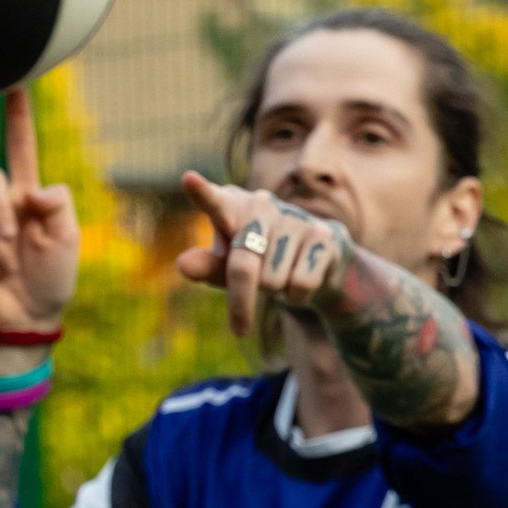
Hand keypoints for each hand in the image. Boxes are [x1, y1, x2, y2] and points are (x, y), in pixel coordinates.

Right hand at [0, 87, 78, 334]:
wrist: (28, 319)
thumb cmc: (52, 278)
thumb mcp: (68, 238)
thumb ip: (58, 204)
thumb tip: (30, 189)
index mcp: (27, 197)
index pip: (20, 149)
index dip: (18, 119)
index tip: (16, 85)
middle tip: (10, 243)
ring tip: (7, 271)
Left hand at [178, 174, 350, 338]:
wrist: (316, 263)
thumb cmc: (258, 261)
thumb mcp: (227, 268)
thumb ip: (206, 266)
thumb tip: (183, 264)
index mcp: (232, 207)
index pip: (214, 202)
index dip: (202, 193)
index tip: (188, 179)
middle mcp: (262, 204)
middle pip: (243, 265)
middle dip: (241, 301)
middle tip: (240, 327)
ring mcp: (294, 218)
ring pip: (273, 280)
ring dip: (275, 290)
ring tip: (281, 275)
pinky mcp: (324, 235)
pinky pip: (300, 283)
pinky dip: (298, 296)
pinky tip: (301, 278)